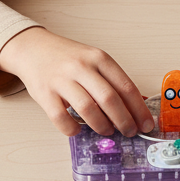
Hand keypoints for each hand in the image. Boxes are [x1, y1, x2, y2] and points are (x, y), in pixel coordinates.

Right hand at [0, 27, 154, 137]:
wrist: (33, 48)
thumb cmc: (68, 58)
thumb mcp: (93, 60)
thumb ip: (112, 80)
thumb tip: (135, 109)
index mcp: (99, 58)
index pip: (126, 87)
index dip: (139, 110)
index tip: (146, 124)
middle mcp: (82, 67)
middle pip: (110, 99)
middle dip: (124, 121)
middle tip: (130, 132)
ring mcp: (62, 80)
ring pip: (88, 109)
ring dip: (102, 126)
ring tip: (107, 131)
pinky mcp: (45, 93)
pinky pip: (61, 118)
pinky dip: (72, 129)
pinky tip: (78, 130)